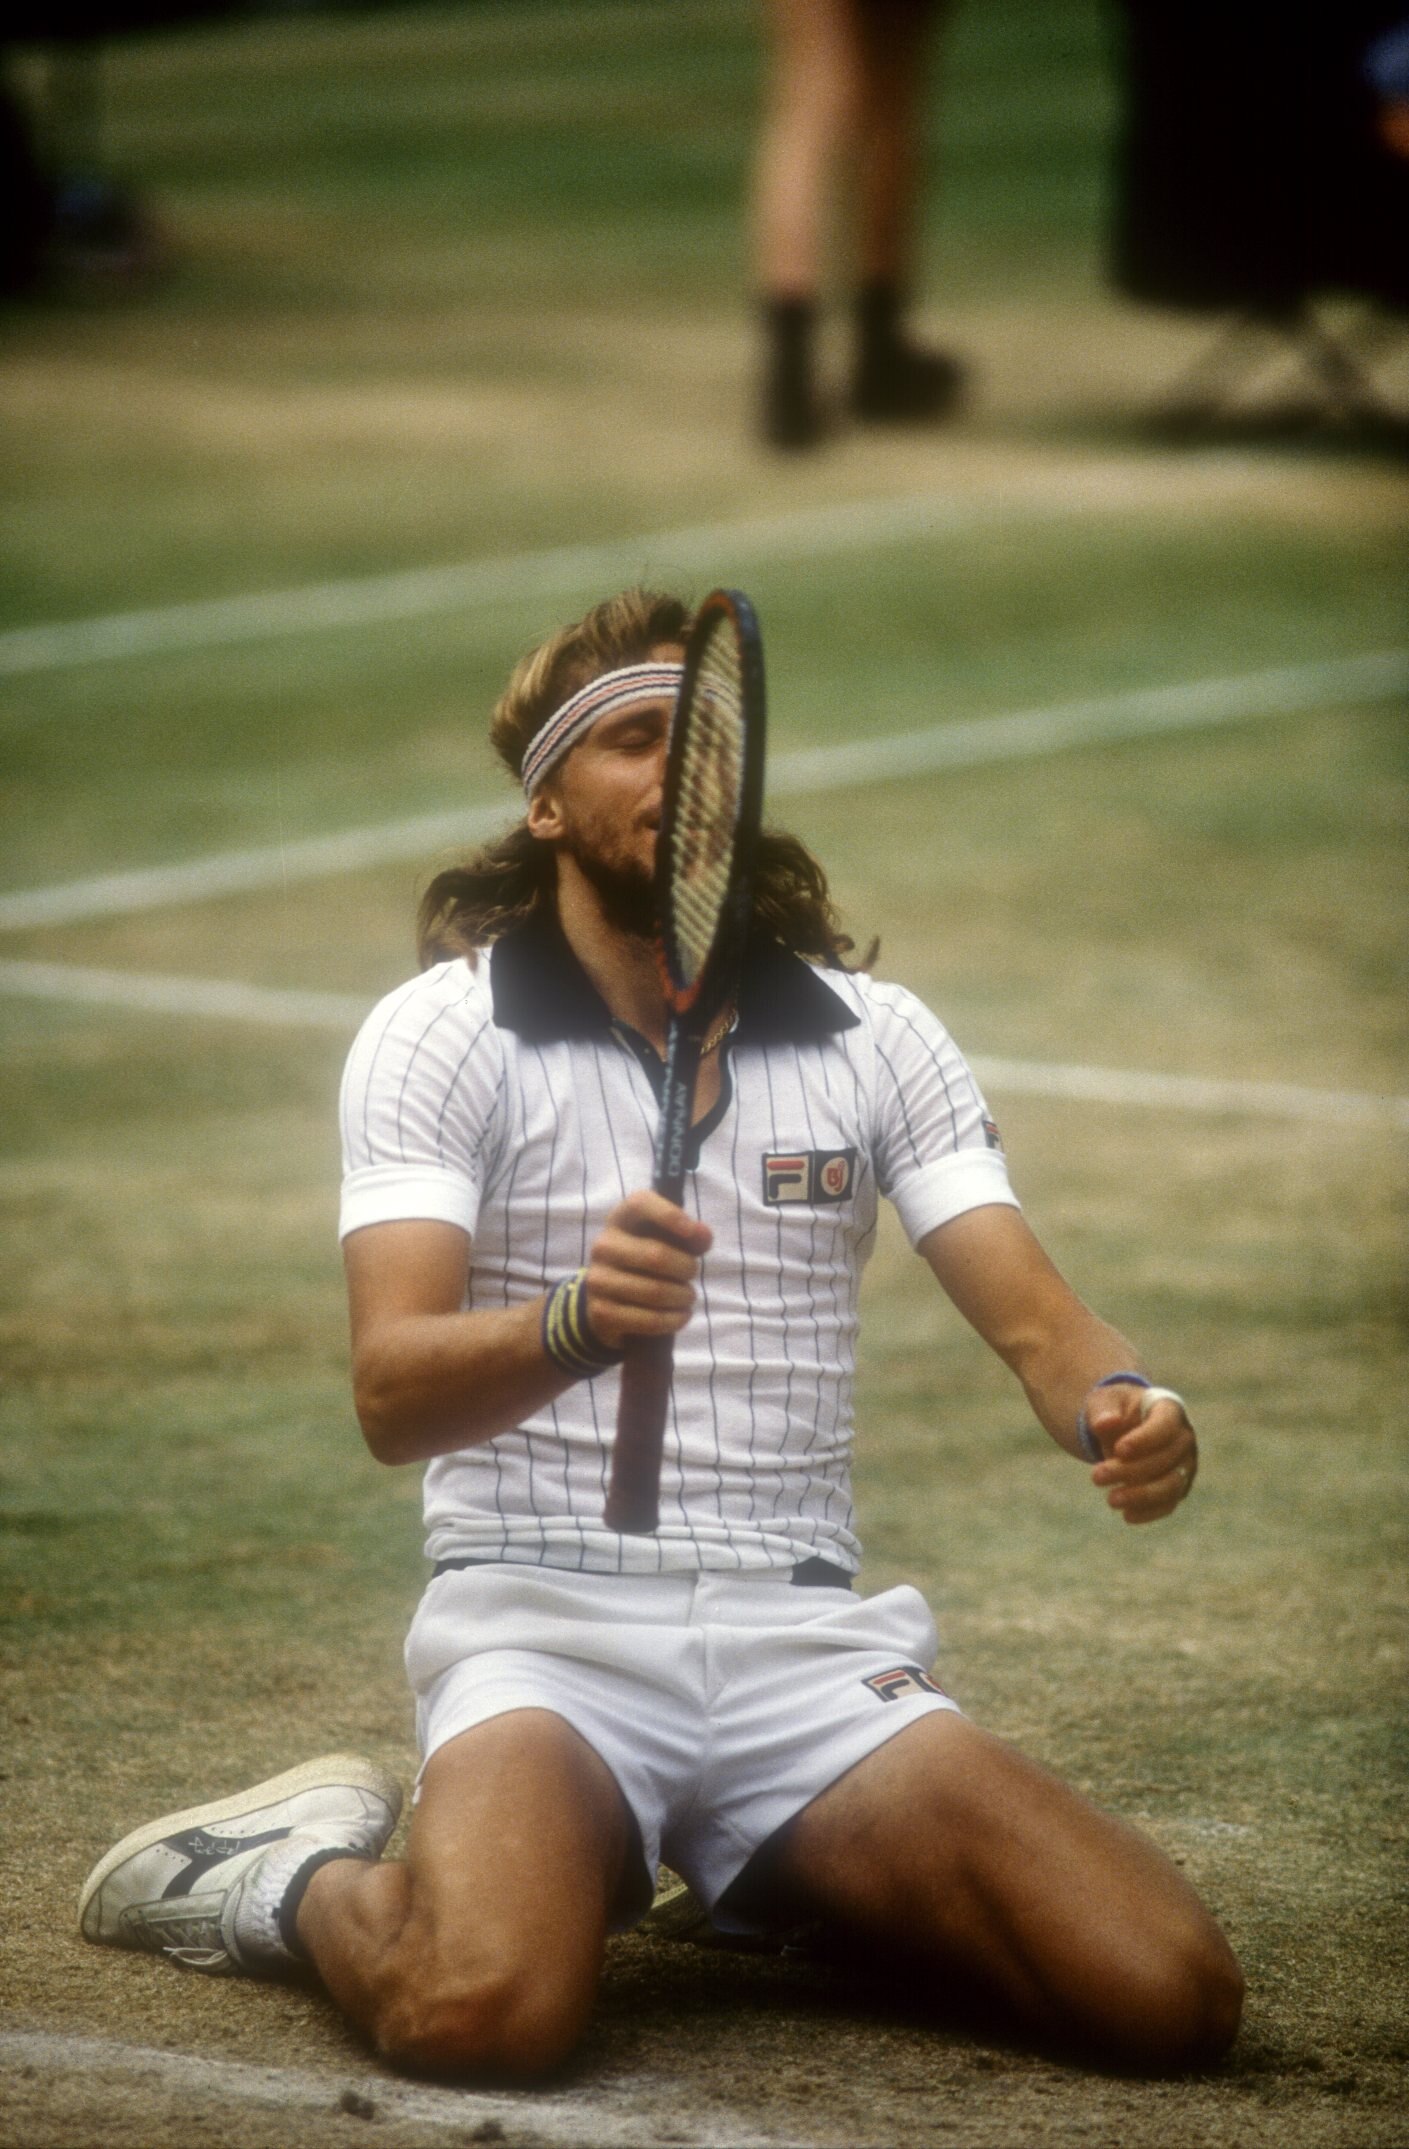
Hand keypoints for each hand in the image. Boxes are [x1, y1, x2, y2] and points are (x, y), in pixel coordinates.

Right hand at [582, 1190, 712, 1353]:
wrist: (609, 1297)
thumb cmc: (645, 1259)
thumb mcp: (666, 1240)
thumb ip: (690, 1236)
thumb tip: (703, 1236)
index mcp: (620, 1219)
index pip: (640, 1204)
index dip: (670, 1215)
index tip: (694, 1234)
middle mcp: (604, 1246)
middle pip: (656, 1255)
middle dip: (686, 1268)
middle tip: (692, 1274)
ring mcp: (598, 1280)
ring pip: (655, 1292)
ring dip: (683, 1297)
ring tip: (688, 1296)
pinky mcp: (602, 1312)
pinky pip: (648, 1319)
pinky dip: (673, 1320)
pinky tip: (681, 1315)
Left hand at [1083, 1381, 1196, 1525]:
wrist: (1123, 1426)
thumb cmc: (1116, 1410)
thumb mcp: (1104, 1402)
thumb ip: (1103, 1411)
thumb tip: (1104, 1424)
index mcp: (1169, 1410)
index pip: (1165, 1426)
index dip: (1145, 1440)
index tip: (1118, 1450)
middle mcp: (1184, 1439)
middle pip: (1166, 1459)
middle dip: (1130, 1470)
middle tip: (1096, 1476)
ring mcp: (1185, 1465)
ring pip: (1172, 1485)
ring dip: (1142, 1495)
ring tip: (1111, 1500)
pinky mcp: (1178, 1487)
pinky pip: (1169, 1504)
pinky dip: (1150, 1512)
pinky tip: (1127, 1515)